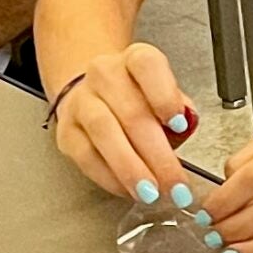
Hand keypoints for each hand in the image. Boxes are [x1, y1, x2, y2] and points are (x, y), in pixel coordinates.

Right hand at [50, 44, 201, 207]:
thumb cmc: (138, 98)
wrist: (93, 94)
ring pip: (105, 133)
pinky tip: (128, 190)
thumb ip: (179, 109)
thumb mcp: (166, 94)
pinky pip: (87, 156)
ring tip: (150, 192)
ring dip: (130, 168)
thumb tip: (186, 126)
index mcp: (135, 60)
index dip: (164, 96)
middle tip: (175, 183)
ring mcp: (81, 102)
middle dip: (157, 155)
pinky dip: (110, 177)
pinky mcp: (66, 131)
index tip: (180, 125)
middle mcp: (104, 75)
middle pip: (131, 113)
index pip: (147, 67)